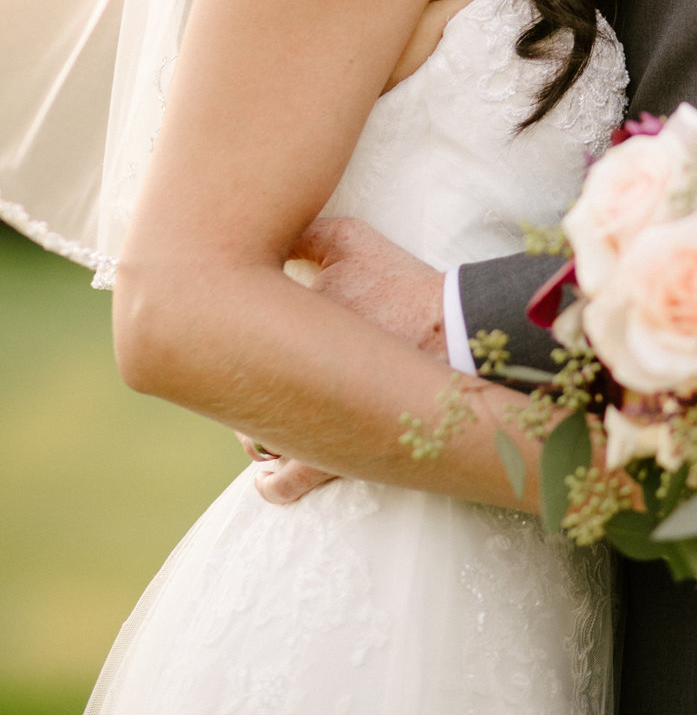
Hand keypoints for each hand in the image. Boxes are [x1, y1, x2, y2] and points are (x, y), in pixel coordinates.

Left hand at [247, 218, 446, 505]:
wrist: (453, 336)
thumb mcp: (353, 243)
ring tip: (266, 421)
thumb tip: (279, 232)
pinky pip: (284, 482)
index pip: (225, 332)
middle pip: (231, 388)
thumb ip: (309, 236)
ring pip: (252, 439)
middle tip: (249, 373)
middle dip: (236, 382)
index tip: (232, 324)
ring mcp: (300, 423)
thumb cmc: (401, 288)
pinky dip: (274, 481)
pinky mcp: (328, 459)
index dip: (225, 330)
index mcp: (275, 325)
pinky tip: (269, 477)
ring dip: (255, 432)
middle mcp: (277, 376)